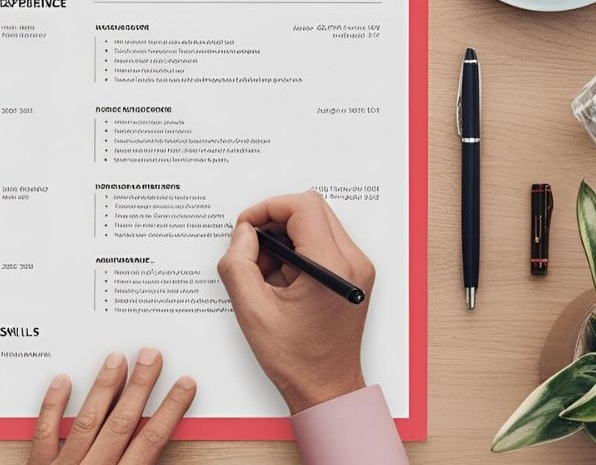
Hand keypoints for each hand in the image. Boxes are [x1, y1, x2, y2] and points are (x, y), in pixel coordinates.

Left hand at [27, 349, 196, 464]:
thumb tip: (165, 459)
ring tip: (116, 358)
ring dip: (104, 388)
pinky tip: (62, 381)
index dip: (170, 411)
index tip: (184, 385)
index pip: (151, 442)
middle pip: (121, 423)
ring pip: (87, 421)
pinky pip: (44, 434)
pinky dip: (52, 406)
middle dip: (140, 387)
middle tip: (152, 355)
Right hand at [218, 191, 374, 414]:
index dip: (267, 208)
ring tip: (267, 273)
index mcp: (332, 267)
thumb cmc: (296, 359)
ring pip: (316, 224)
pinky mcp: (353, 275)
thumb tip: (242, 233)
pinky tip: (282, 280)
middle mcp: (353, 262)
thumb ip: (238, 262)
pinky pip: (322, 242)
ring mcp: (357, 268)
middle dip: (274, 222)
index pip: (302, 206)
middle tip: (252, 250)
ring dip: (285, 238)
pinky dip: (297, 251)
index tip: (246, 227)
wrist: (326, 389)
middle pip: (310, 210)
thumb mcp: (251, 309)